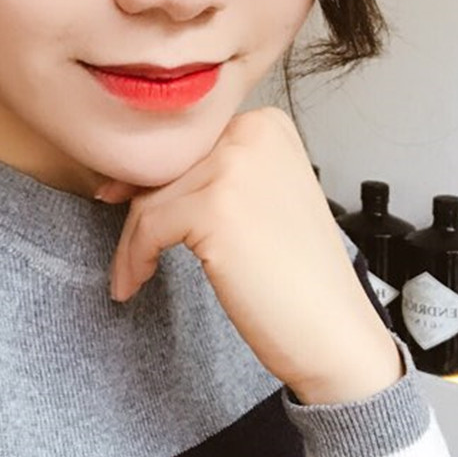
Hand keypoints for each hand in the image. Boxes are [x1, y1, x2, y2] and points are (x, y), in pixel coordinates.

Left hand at [96, 107, 402, 404]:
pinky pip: (147, 228)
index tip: (124, 203)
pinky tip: (135, 283)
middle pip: (164, 168)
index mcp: (267, 125)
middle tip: (126, 249)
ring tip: (133, 276)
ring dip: (132, 244)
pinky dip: (134, 259)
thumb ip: (213, 176)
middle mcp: (252, 133)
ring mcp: (234, 168)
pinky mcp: (214, 208)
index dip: (151, 179)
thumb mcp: (260, 200)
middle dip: (138, 212)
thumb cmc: (298, 278)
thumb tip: (132, 177)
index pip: (187, 144)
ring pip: (149, 199)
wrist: (333, 331)